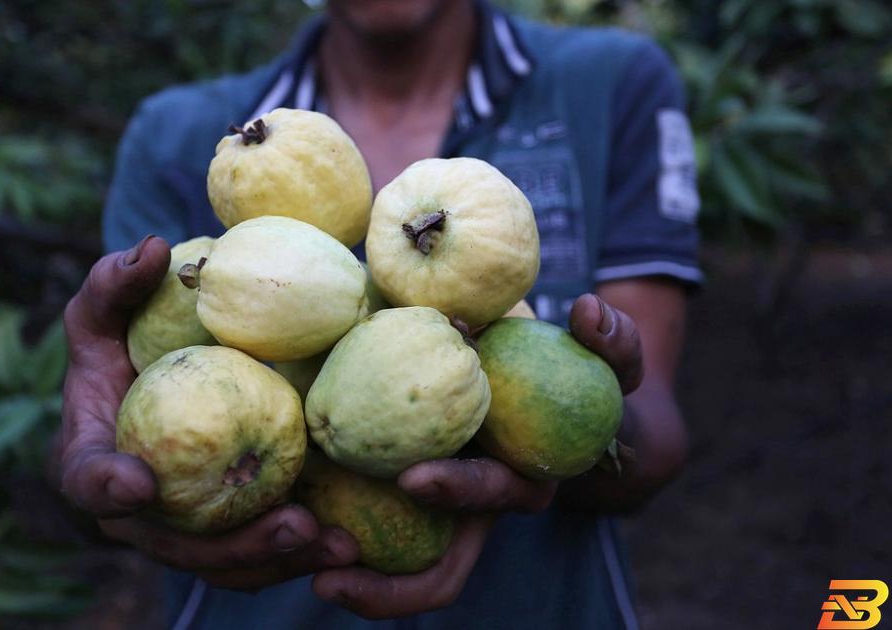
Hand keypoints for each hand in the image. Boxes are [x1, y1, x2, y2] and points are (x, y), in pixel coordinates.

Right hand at [57, 235, 357, 589]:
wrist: (159, 395)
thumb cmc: (123, 352)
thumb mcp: (107, 315)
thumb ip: (115, 284)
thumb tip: (152, 249)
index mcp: (94, 462)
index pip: (87, 479)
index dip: (106, 487)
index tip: (138, 481)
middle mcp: (136, 514)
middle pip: (178, 544)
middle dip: (236, 546)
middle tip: (295, 523)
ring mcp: (181, 530)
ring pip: (226, 563)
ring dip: (283, 561)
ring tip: (340, 545)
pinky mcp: (223, 535)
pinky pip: (258, 558)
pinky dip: (300, 557)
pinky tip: (349, 544)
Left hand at [310, 292, 644, 616]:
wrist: (540, 383)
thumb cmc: (569, 367)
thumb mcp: (600, 354)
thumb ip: (611, 338)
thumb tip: (587, 310)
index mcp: (522, 480)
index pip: (492, 499)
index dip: (459, 492)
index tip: (413, 477)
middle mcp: (477, 512)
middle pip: (440, 574)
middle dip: (388, 587)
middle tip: (327, 568)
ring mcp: (439, 514)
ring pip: (397, 573)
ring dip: (352, 582)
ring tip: (299, 569)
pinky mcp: (401, 498)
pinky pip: (368, 531)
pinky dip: (331, 534)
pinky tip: (286, 517)